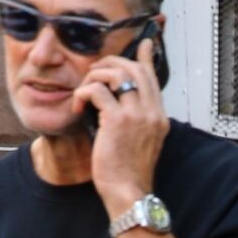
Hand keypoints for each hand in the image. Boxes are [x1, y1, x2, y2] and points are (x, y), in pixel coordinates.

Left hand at [74, 35, 169, 217]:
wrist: (129, 193)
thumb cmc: (129, 173)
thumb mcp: (140, 143)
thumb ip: (136, 120)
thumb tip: (119, 104)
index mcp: (159, 117)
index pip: (152, 77)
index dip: (145, 58)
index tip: (143, 44)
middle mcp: (152, 112)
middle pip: (133, 68)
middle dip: (109, 64)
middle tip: (93, 74)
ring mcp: (137, 115)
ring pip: (115, 73)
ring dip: (94, 76)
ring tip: (84, 92)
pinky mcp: (118, 120)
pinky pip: (96, 90)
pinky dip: (82, 94)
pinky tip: (78, 108)